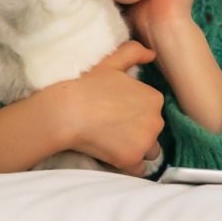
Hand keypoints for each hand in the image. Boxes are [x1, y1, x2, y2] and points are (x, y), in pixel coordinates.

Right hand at [42, 41, 165, 175]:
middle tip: (114, 126)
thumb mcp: (111, 62)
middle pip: (153, 130)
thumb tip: (152, 53)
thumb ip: (134, 52)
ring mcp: (145, 142)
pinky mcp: (131, 159)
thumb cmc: (86, 85)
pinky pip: (140, 169)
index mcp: (154, 98)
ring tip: (115, 142)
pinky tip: (116, 157)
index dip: (136, 111)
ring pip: (150, 149)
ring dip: (138, 148)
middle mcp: (156, 121)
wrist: (65, 112)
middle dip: (139, 129)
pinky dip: (131, 165)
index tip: (118, 111)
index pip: (153, 109)